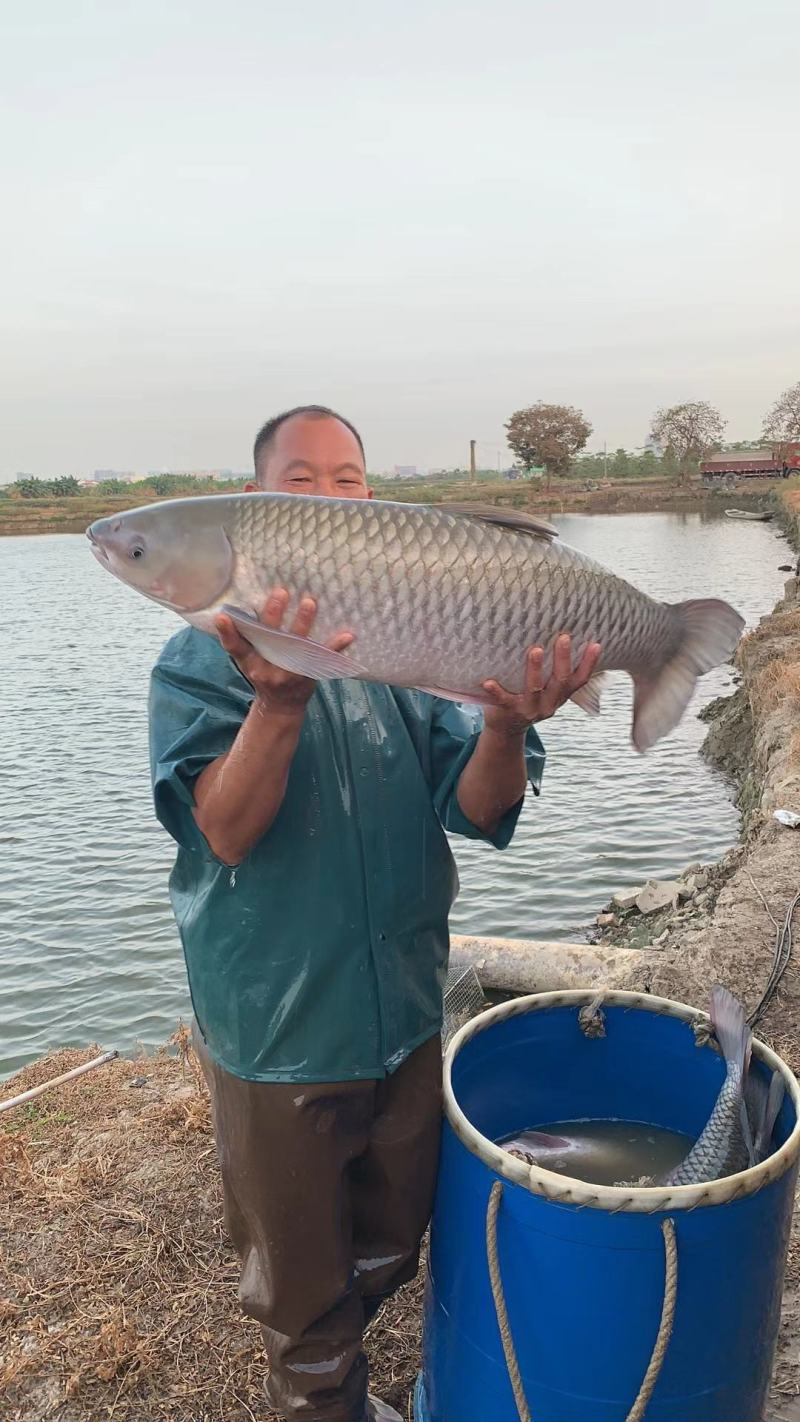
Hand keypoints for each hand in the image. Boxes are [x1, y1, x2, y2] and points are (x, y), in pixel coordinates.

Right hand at [214, 588, 353, 715]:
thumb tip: (237, 606)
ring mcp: (290, 671)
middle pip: (269, 639)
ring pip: (296, 645)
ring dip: (303, 622)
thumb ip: (244, 639)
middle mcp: (268, 666)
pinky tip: (348, 635)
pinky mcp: (309, 674)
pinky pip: (324, 659)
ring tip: (310, 602)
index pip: (235, 646)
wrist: (281, 706)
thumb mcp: (248, 661)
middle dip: (274, 614)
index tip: (223, 616)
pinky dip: (336, 646)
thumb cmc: (263, 674)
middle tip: (281, 592)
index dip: (228, 632)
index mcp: (250, 661)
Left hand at [481, 633, 601, 734]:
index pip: (580, 680)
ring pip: (535, 689)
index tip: (596, 644)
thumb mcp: (546, 688)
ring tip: (535, 650)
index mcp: (560, 695)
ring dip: (535, 669)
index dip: (590, 663)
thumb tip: (558, 630)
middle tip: (563, 637)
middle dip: (563, 659)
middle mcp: (549, 703)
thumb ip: (552, 669)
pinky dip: (496, 691)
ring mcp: (530, 709)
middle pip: (561, 681)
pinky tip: (488, 682)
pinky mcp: (509, 711)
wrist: (507, 728)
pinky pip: (503, 700)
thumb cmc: (526, 697)